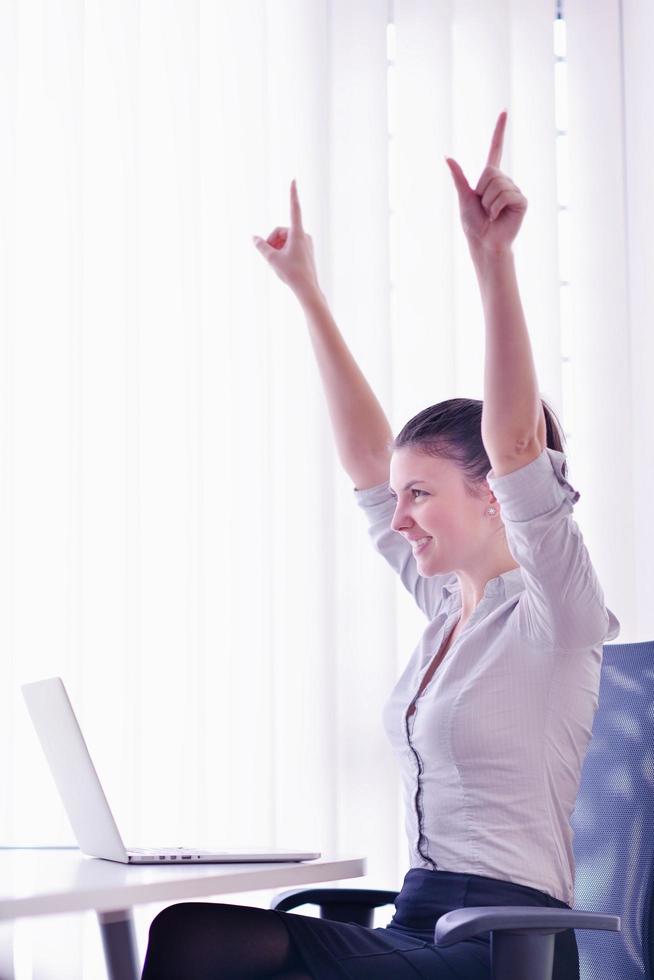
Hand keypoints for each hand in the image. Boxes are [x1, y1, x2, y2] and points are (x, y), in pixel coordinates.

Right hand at [253, 180, 320, 298]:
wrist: (307, 289)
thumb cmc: (291, 273)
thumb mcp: (272, 258)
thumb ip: (261, 246)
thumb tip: (254, 238)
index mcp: (298, 233)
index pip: (294, 208)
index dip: (292, 194)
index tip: (293, 180)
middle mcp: (304, 235)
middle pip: (280, 232)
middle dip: (271, 242)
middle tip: (268, 257)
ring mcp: (306, 243)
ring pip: (284, 240)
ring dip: (276, 249)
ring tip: (276, 263)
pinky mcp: (306, 251)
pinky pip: (290, 246)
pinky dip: (282, 252)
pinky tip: (282, 265)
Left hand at [445, 111, 526, 254]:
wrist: (485, 243)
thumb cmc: (474, 224)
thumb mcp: (463, 198)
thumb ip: (459, 177)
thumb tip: (447, 156)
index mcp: (491, 178)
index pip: (496, 149)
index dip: (499, 131)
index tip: (504, 111)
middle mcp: (505, 181)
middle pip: (491, 172)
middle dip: (482, 191)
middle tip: (484, 208)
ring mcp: (514, 190)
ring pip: (498, 184)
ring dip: (488, 202)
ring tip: (491, 214)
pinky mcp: (521, 201)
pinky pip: (507, 195)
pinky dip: (497, 207)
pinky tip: (498, 217)